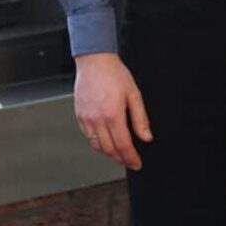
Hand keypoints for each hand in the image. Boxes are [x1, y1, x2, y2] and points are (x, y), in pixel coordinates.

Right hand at [74, 52, 151, 170]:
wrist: (94, 62)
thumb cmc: (115, 75)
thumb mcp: (134, 95)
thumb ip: (140, 119)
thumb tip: (146, 137)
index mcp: (112, 115)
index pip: (123, 145)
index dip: (131, 157)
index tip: (137, 164)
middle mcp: (96, 120)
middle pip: (109, 149)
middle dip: (121, 159)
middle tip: (130, 162)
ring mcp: (85, 119)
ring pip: (97, 146)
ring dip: (109, 153)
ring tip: (120, 155)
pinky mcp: (79, 116)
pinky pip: (88, 137)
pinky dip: (98, 144)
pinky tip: (106, 142)